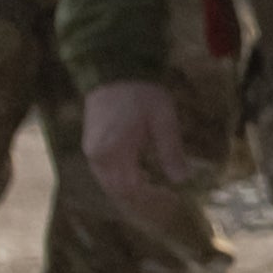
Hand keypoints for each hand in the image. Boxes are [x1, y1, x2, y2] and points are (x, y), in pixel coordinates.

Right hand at [76, 79, 206, 231]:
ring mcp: (91, 151)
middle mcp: (97, 156)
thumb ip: (170, 151)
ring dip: (130, 192)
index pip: (130, 188)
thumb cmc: (142, 92)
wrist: (114, 69)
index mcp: (114, 151)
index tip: (171, 200)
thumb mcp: (163, 120)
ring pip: (108, 184)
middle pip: (116, 190)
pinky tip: (140, 178)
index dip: (150, 198)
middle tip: (165, 202)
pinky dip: (121, 180)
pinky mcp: (91, 145)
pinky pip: (104, 173)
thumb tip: (181, 180)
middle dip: (140, 200)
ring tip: (155, 194)